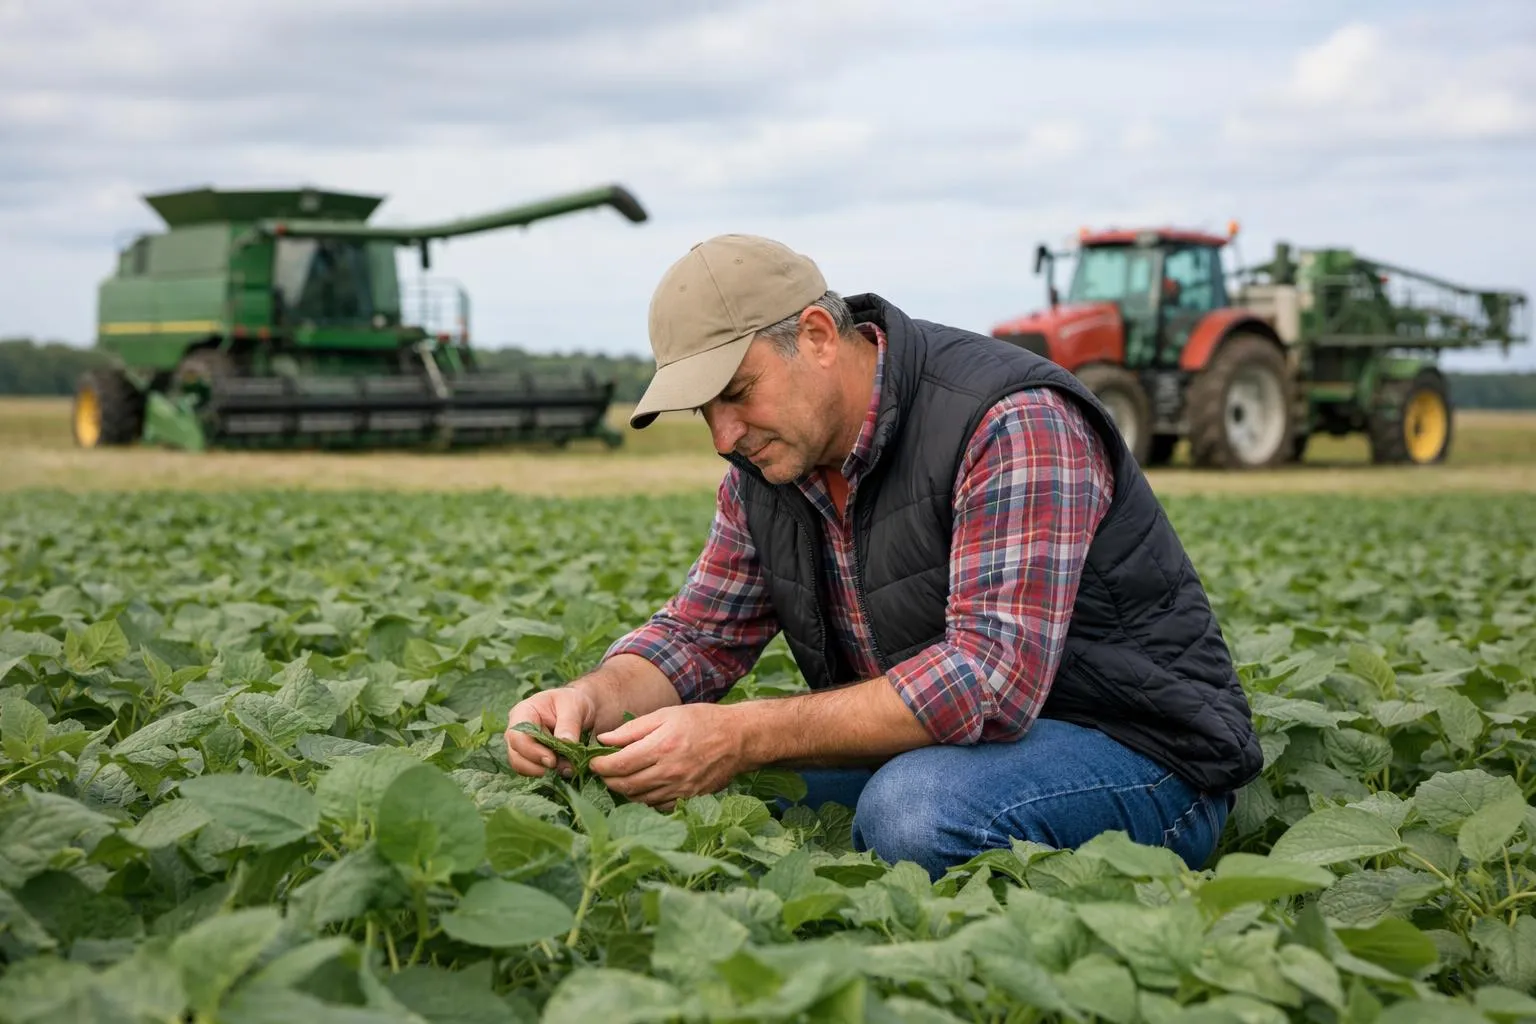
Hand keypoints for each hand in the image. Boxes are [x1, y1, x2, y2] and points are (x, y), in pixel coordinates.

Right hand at [504, 687, 597, 777]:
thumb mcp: (574, 706)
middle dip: (536, 765)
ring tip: (564, 768)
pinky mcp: (529, 756)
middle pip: (515, 754)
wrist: (578, 709)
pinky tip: (562, 769)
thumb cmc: (572, 702)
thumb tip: (565, 743)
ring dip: (541, 771)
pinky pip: (531, 770)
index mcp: (523, 712)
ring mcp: (521, 745)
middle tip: (561, 767)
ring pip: (520, 765)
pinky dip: (546, 774)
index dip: (532, 751)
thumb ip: (569, 724)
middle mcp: (517, 730)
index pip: (517, 736)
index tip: (552, 760)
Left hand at [588, 704, 746, 809]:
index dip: (600, 766)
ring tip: (619, 779)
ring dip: (623, 791)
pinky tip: (642, 787)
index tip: (592, 763)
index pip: (619, 765)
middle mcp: (670, 771)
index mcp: (662, 747)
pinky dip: (643, 799)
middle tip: (602, 772)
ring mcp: (680, 789)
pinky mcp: (689, 799)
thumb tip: (604, 740)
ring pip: (639, 799)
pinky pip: (657, 805)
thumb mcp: (665, 715)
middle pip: (625, 785)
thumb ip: (633, 729)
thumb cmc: (701, 721)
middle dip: (607, 781)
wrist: (738, 738)